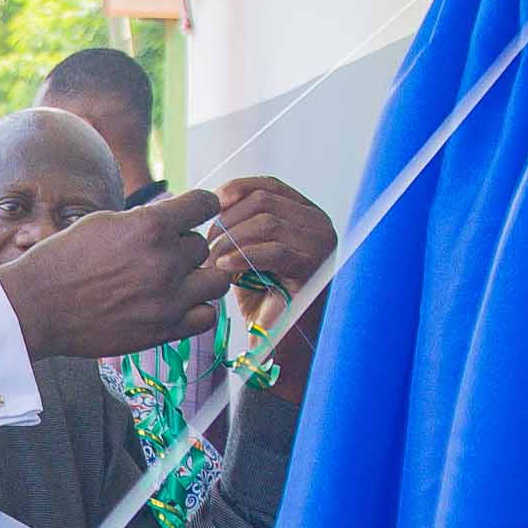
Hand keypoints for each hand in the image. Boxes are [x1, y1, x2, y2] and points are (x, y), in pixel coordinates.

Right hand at [0, 190, 237, 363]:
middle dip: (184, 248)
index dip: (201, 206)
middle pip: (203, 246)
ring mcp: (168, 299)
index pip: (204, 204)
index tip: (195, 212)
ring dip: (199, 277)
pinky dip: (198, 309)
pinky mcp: (163, 330)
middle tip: (161, 256)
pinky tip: (178, 305)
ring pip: (216, 281)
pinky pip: (207, 317)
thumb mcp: (103, 222)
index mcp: (150, 226)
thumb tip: (172, 220)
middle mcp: (165, 261)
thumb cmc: (62, 260)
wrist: (37, 307)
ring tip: (178, 280)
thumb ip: (144, 220)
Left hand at [208, 177, 335, 382]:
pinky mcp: (313, 267)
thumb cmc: (264, 298)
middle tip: (206, 244)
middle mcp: (319, 224)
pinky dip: (243, 256)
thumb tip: (212, 201)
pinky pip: (273, 251)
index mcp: (305, 214)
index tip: (211, 204)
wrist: (282, 341)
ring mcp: (320, 244)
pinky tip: (223, 268)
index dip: (237, 189)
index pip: (269, 186)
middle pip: (264, 201)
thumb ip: (241, 226)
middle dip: (228, 219)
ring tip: (213, 260)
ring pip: (267, 223)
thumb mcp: (248, 252)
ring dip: (232, 239)